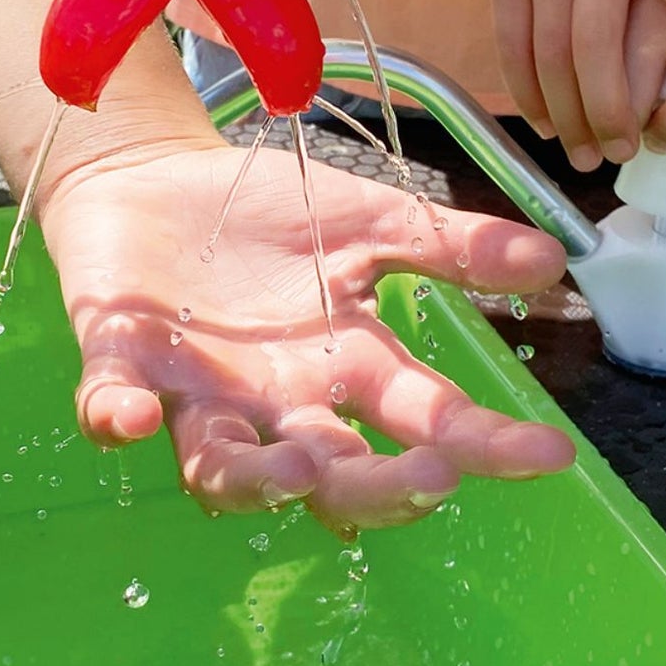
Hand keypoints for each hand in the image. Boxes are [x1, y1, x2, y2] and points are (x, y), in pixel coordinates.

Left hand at [41, 137, 574, 534]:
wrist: (158, 180)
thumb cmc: (268, 215)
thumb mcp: (369, 221)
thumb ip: (450, 246)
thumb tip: (555, 258)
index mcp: (345, 365)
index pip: (424, 417)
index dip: (484, 442)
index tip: (548, 454)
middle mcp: (277, 401)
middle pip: (332, 471)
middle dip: (380, 486)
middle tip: (429, 477)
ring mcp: (198, 391)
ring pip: (224, 468)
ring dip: (255, 481)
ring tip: (294, 473)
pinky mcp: (123, 360)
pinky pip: (111, 406)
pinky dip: (116, 417)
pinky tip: (132, 418)